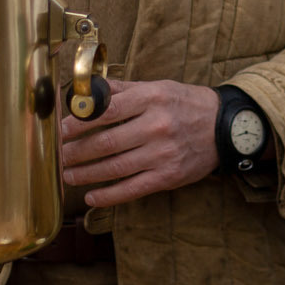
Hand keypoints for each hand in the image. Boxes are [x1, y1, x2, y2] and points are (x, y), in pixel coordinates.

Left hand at [59, 79, 220, 208]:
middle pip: (106, 142)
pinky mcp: (168, 176)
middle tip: (58, 156)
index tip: (60, 130)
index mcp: (152, 98)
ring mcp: (163, 154)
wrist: (226, 128)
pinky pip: (132, 189)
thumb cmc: (186, 104)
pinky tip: (91, 197)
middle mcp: (156, 126)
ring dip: (86, 174)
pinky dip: (109, 196)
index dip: (78, 122)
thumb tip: (86, 91)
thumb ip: (121, 90)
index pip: (106, 111)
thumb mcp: (157, 87)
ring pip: (115, 167)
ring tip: (68, 175)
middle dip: (76, 151)